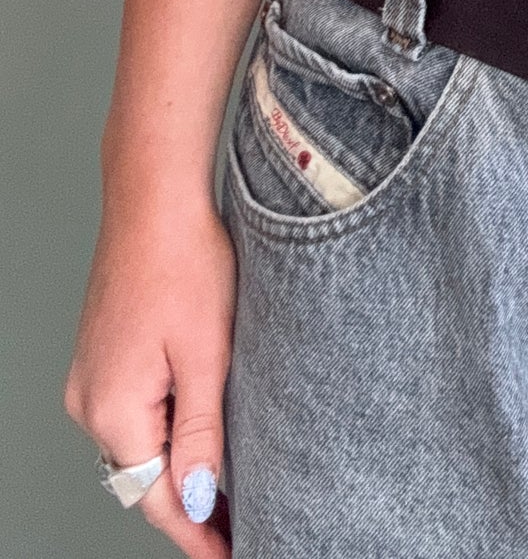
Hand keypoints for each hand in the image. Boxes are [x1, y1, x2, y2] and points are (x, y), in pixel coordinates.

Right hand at [65, 190, 236, 555]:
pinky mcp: (101, 358)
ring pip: (138, 446)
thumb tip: (193, 502)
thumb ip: (201, 434)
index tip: (232, 554)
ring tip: (227, 488)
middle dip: (188, 506)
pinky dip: (164, 432)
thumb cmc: (185, 262)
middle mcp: (90, 403)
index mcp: (115, 411)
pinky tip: (198, 433)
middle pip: (143, 478)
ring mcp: (90, 380)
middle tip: (240, 527)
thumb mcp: (207, 355)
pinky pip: (132, 414)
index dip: (196, 533)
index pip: (156, 498)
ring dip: (176, 467)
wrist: (154, 201)